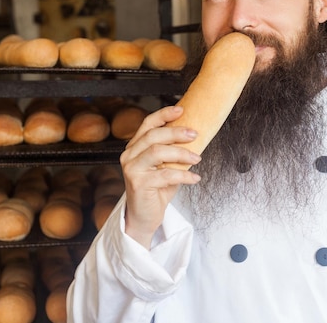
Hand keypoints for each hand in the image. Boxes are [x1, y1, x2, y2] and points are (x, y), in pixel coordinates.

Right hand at [120, 105, 201, 248]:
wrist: (144, 217)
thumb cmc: (156, 190)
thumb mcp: (165, 166)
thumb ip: (172, 152)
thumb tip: (194, 136)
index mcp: (135, 147)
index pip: (147, 124)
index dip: (164, 114)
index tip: (181, 109)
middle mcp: (129, 155)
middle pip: (153, 136)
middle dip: (176, 132)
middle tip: (195, 135)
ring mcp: (132, 169)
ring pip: (157, 152)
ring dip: (181, 153)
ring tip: (197, 158)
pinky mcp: (138, 183)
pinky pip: (166, 174)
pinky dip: (184, 175)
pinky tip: (194, 178)